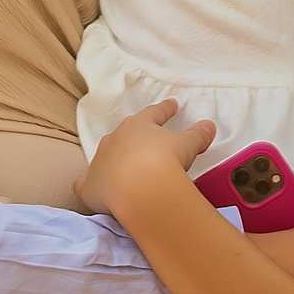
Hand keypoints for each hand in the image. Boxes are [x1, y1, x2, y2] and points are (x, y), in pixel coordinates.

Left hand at [75, 100, 213, 219]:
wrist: (141, 187)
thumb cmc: (165, 159)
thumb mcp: (187, 145)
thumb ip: (198, 135)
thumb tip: (209, 125)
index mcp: (139, 126)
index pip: (154, 114)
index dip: (165, 110)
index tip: (172, 105)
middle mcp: (116, 139)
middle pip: (125, 134)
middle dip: (133, 136)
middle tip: (142, 139)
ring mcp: (100, 161)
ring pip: (105, 156)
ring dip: (113, 160)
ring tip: (121, 168)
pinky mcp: (90, 186)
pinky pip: (85, 184)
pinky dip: (88, 186)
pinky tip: (88, 189)